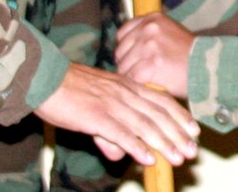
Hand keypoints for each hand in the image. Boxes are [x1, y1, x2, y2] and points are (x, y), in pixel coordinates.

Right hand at [35, 62, 198, 165]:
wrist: (44, 78)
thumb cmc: (68, 90)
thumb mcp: (95, 105)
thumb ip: (108, 130)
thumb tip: (117, 154)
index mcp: (125, 84)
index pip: (160, 99)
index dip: (179, 115)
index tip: (193, 129)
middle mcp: (122, 92)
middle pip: (157, 114)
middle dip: (178, 134)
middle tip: (192, 150)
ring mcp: (111, 104)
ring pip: (144, 125)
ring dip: (164, 143)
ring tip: (178, 157)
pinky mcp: (96, 116)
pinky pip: (121, 133)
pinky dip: (136, 147)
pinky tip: (148, 158)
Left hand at [115, 12, 194, 98]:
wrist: (208, 66)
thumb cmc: (189, 54)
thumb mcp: (168, 32)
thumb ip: (149, 34)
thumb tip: (127, 48)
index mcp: (152, 18)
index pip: (123, 33)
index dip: (126, 48)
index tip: (132, 58)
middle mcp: (148, 28)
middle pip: (120, 50)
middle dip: (127, 64)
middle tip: (138, 74)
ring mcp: (149, 45)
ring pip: (124, 66)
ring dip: (131, 76)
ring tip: (144, 81)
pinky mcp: (150, 63)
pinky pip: (132, 78)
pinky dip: (137, 85)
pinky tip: (147, 87)